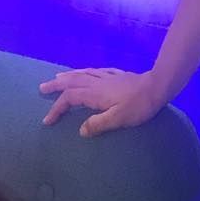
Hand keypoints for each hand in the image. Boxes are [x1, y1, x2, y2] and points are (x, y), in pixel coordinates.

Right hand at [39, 67, 165, 137]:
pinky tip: (87, 71)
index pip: (70, 99)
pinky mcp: (117, 75)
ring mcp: (108, 76)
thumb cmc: (138, 105)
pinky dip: (86, 71)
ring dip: (68, 76)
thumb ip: (98, 124)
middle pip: (72, 81)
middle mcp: (98, 82)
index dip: (57, 108)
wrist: (157, 86)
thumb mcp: (118, 119)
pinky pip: (96, 70)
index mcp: (95, 94)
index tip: (48, 120)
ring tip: (58, 77)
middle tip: (42, 88)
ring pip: (83, 73)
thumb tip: (81, 130)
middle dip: (56, 85)